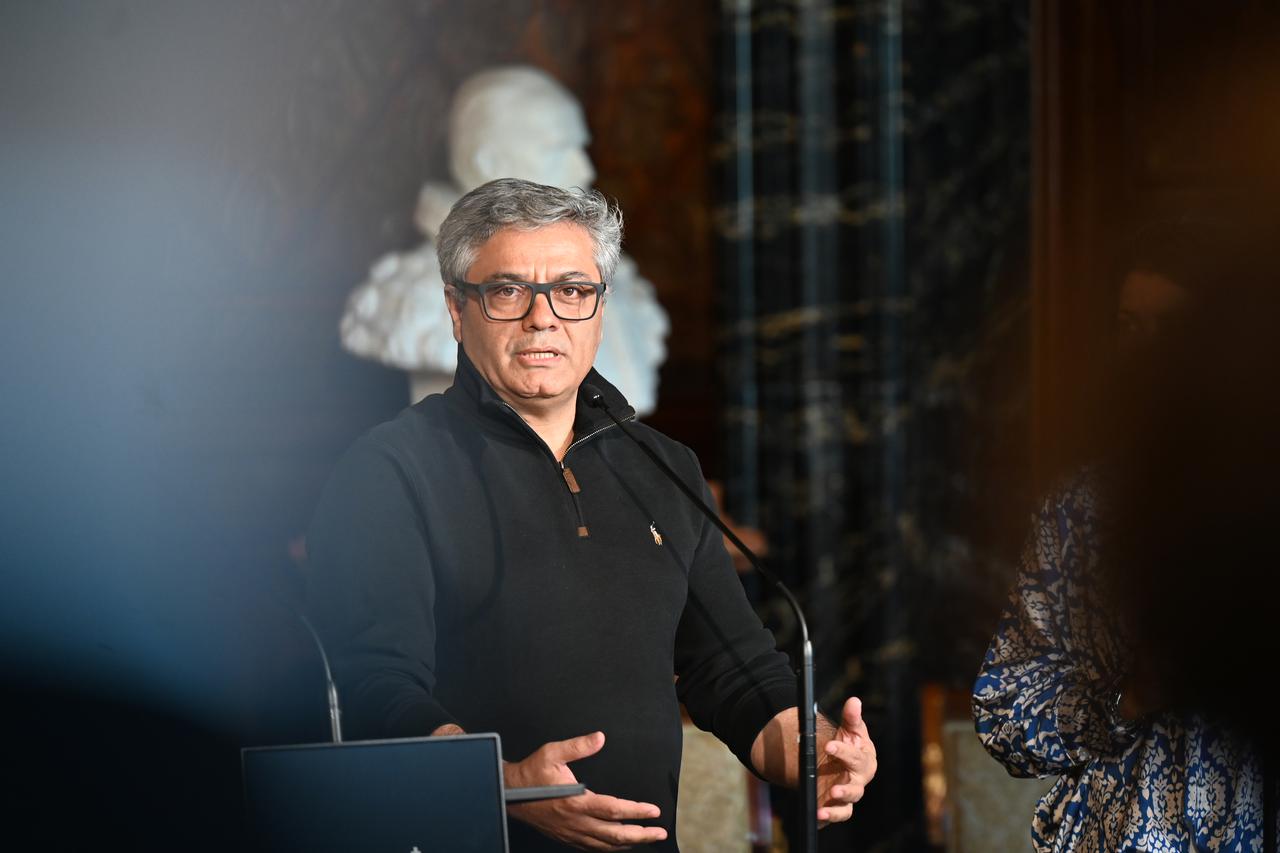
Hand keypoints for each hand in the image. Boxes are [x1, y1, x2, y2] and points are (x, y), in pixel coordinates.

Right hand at [504, 731, 667, 850]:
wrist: (509, 793)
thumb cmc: (531, 773)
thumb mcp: (552, 752)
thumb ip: (578, 745)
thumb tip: (600, 738)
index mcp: (576, 801)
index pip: (614, 810)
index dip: (636, 812)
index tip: (654, 811)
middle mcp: (576, 821)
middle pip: (615, 835)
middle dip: (641, 835)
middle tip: (659, 833)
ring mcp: (571, 832)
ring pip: (605, 845)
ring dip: (628, 844)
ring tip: (646, 839)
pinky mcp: (566, 836)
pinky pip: (593, 848)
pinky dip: (610, 848)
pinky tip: (619, 845)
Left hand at [816, 697, 876, 825]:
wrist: (834, 761)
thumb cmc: (847, 744)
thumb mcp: (848, 729)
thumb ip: (851, 717)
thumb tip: (854, 701)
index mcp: (864, 760)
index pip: (856, 757)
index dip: (843, 752)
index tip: (829, 745)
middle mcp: (859, 780)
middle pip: (856, 787)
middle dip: (845, 790)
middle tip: (834, 791)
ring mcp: (848, 795)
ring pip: (848, 805)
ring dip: (837, 809)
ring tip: (825, 807)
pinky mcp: (837, 806)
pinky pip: (836, 814)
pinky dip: (829, 817)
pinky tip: (818, 815)